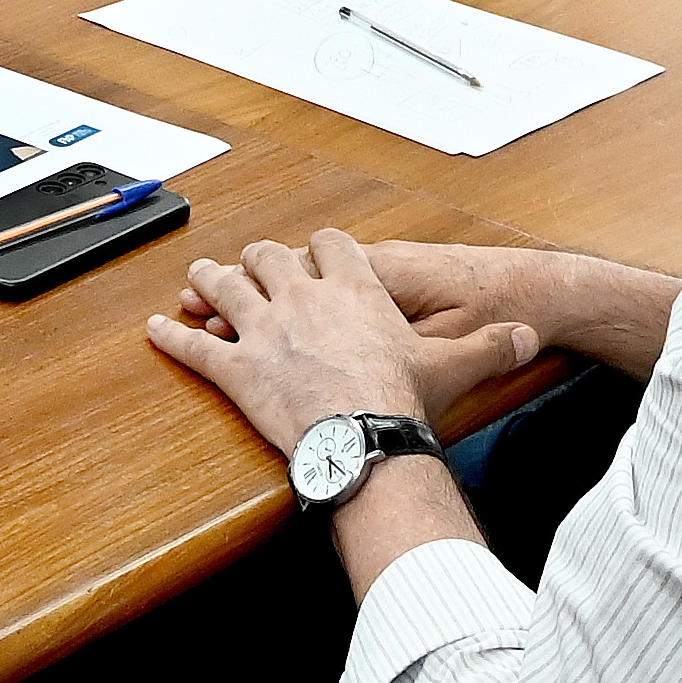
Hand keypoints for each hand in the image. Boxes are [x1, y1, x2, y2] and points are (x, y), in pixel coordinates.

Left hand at [143, 230, 535, 455]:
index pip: (331, 243)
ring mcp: (262, 328)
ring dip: (208, 283)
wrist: (364, 439)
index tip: (318, 250)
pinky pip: (194, 347)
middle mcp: (301, 297)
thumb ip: (492, 345)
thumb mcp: (458, 365)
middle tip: (253, 265)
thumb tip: (528, 335)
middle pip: (269, 256)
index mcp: (353, 288)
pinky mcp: (234, 367)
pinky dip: (173, 338)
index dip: (322, 245)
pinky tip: (154, 330)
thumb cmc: (404, 402)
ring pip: (224, 287)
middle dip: (259, 259)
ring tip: (196, 281)